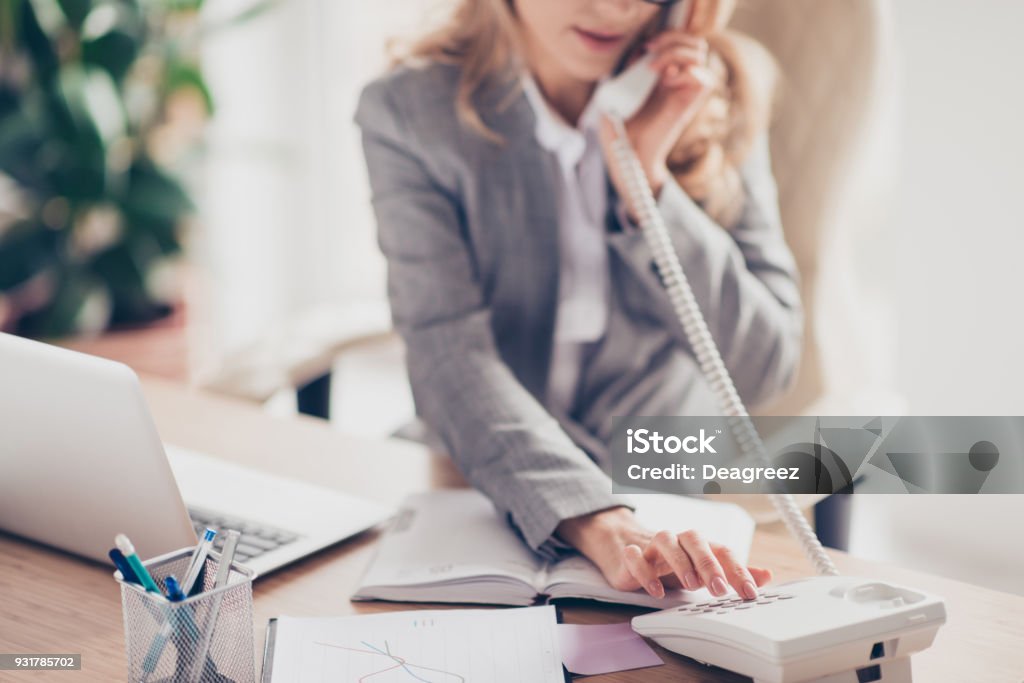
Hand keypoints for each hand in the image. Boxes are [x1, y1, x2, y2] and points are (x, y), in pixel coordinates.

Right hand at [556, 507, 771, 599]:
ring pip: (666, 540)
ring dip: (680, 561)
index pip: (722, 551)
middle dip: (710, 565)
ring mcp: (653, 545)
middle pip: (695, 541)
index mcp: (698, 545)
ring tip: (691, 585)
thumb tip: (766, 575)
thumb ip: (732, 572)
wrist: (625, 543)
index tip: (750, 592)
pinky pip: (635, 556)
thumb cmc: (670, 559)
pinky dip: (645, 571)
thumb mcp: (703, 567)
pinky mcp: (630, 555)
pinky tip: (657, 590)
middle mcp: (678, 540)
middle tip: (721, 590)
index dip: (738, 571)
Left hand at [598, 30, 714, 212]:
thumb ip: (630, 68)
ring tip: (655, 69)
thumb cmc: (620, 127)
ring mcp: (686, 90)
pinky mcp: (691, 103)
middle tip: (650, 51)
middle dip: (672, 38)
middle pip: (694, 40)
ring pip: (700, 51)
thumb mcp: (618, 91)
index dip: (665, 36)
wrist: (628, 153)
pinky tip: (667, 81)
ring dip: (675, 52)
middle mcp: (679, 79)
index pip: (680, 40)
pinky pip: (702, 76)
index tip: (643, 48)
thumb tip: (641, 52)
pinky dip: (684, 72)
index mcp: (664, 74)